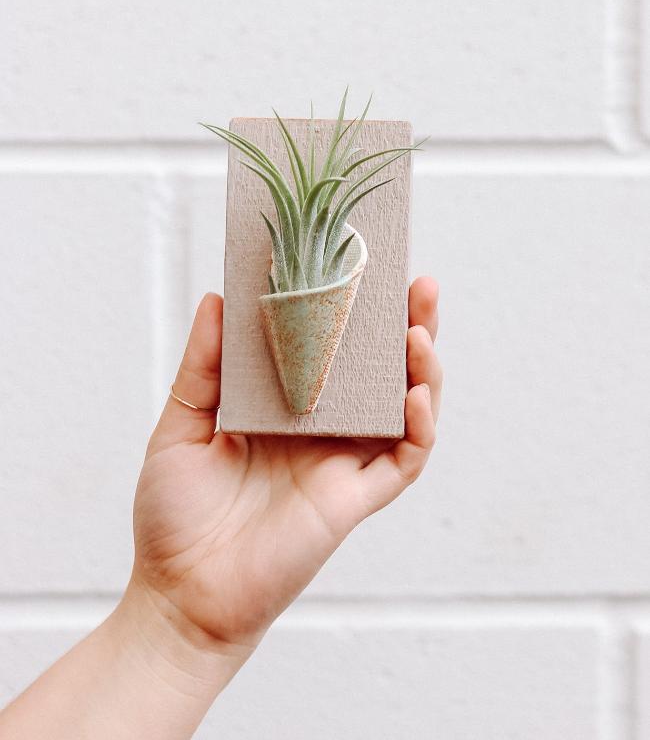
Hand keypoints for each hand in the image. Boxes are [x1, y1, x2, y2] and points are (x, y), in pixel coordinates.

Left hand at [128, 277, 441, 653]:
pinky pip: (402, 461)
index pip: (335, 352)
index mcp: (288, 408)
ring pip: (405, 410)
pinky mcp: (353, 500)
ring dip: (422, 369)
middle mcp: (324, 430)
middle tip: (420, 286)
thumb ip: (204, 367)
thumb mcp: (182, 425)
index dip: (357, 315)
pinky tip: (413, 395)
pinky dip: (417, 428)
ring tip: (420, 328)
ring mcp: (343, 464)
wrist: (179, 593)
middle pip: (381, 372)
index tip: (367, 268)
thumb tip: (218, 299)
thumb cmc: (174, 514)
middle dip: (409, 329)